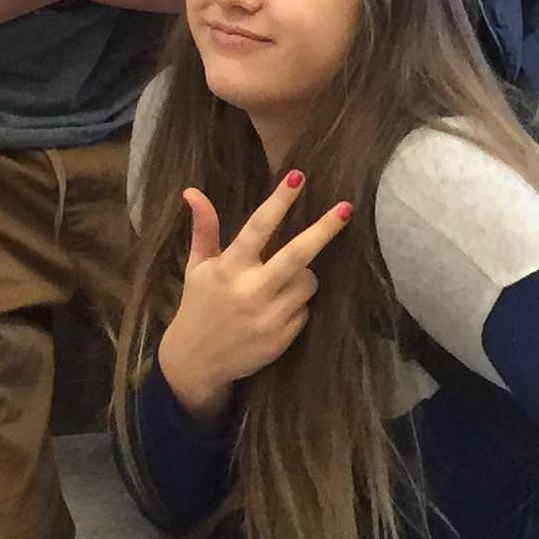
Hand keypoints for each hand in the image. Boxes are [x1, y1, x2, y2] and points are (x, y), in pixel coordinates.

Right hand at [156, 174, 354, 420]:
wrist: (197, 362)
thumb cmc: (199, 305)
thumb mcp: (198, 266)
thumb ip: (203, 228)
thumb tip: (192, 190)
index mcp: (229, 268)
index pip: (258, 227)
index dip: (279, 201)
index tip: (299, 176)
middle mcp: (251, 291)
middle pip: (297, 255)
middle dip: (324, 229)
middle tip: (347, 208)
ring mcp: (269, 317)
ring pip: (308, 282)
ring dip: (303, 276)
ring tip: (280, 282)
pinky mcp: (281, 339)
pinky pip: (305, 310)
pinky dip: (296, 305)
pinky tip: (276, 311)